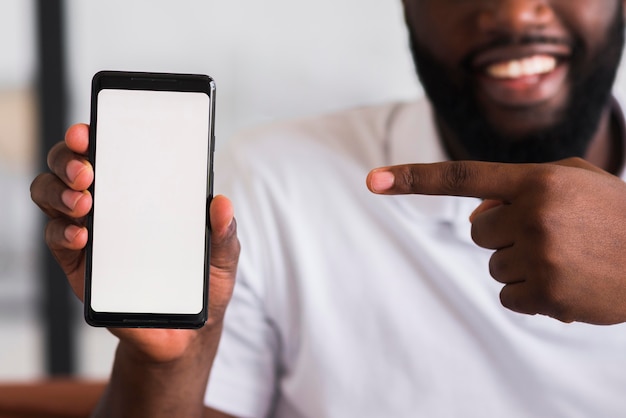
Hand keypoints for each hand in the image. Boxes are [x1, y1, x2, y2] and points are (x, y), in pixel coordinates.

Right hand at [30, 124, 240, 361]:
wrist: (185, 331)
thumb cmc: (202, 282)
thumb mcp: (222, 255)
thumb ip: (224, 232)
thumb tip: (223, 203)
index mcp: (144, 192)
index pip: (111, 152)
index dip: (94, 136)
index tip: (90, 130)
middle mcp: (110, 205)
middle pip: (70, 167)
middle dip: (68, 159)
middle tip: (87, 169)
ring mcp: (90, 232)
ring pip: (53, 196)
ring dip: (60, 191)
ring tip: (84, 200)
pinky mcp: (79, 263)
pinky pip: (57, 238)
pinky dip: (64, 231)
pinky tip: (83, 235)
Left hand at [366, 157, 625, 324]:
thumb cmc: (614, 214)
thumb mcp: (574, 180)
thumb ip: (521, 184)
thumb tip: (476, 212)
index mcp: (538, 180)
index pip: (462, 178)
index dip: (413, 179)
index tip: (373, 180)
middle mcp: (534, 213)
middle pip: (479, 232)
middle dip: (506, 234)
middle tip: (552, 235)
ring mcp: (540, 255)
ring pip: (494, 265)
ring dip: (522, 264)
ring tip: (567, 258)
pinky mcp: (547, 293)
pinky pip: (508, 296)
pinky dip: (530, 294)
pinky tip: (567, 283)